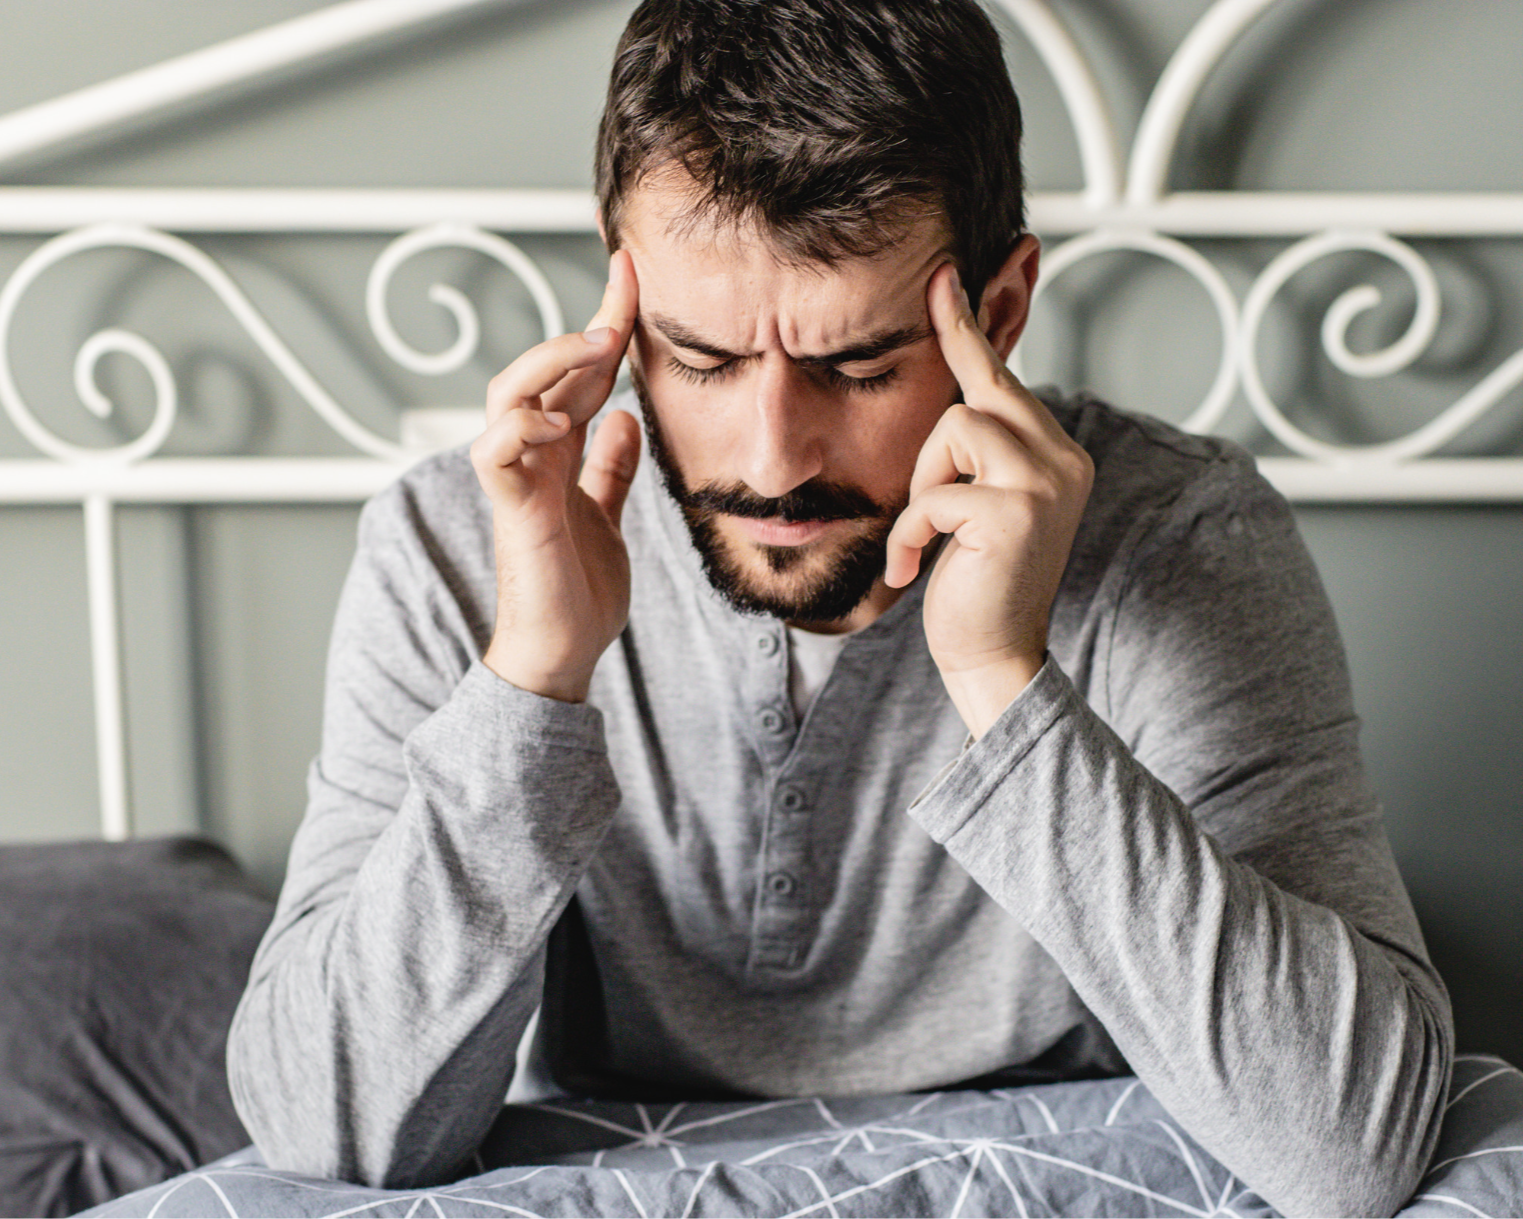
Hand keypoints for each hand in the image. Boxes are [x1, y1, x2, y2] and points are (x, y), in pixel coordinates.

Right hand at [470, 251, 640, 702]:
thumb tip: (625, 419)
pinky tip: (560, 423)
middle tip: (623, 299)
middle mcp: (532, 459)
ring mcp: (517, 481)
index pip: (579, 377)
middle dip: (580, 329)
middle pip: (540, 373)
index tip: (634, 276)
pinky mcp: (512, 511)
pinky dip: (520, 428)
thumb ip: (610, 470)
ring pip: (508, 398)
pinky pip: (497, 454)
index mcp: (558, 456)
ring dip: (549, 364)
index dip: (604, 325)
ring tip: (597, 347)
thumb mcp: (608, 516)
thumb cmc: (579, 591)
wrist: (562, 652)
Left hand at [885, 263, 1093, 737]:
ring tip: (924, 538)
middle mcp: (1064, 458)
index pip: (1006, 379)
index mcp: (1058, 453)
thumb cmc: (974, 583)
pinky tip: (913, 568)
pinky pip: (933, 492)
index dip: (970, 329)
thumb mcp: (978, 505)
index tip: (945, 279)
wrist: (991, 657)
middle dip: (932, 444)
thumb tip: (953, 403)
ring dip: (921, 487)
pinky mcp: (1014, 513)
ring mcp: (1046, 483)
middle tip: (917, 474)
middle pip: (978, 393)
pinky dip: (910, 532)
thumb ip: (979, 453)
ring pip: (953, 430)